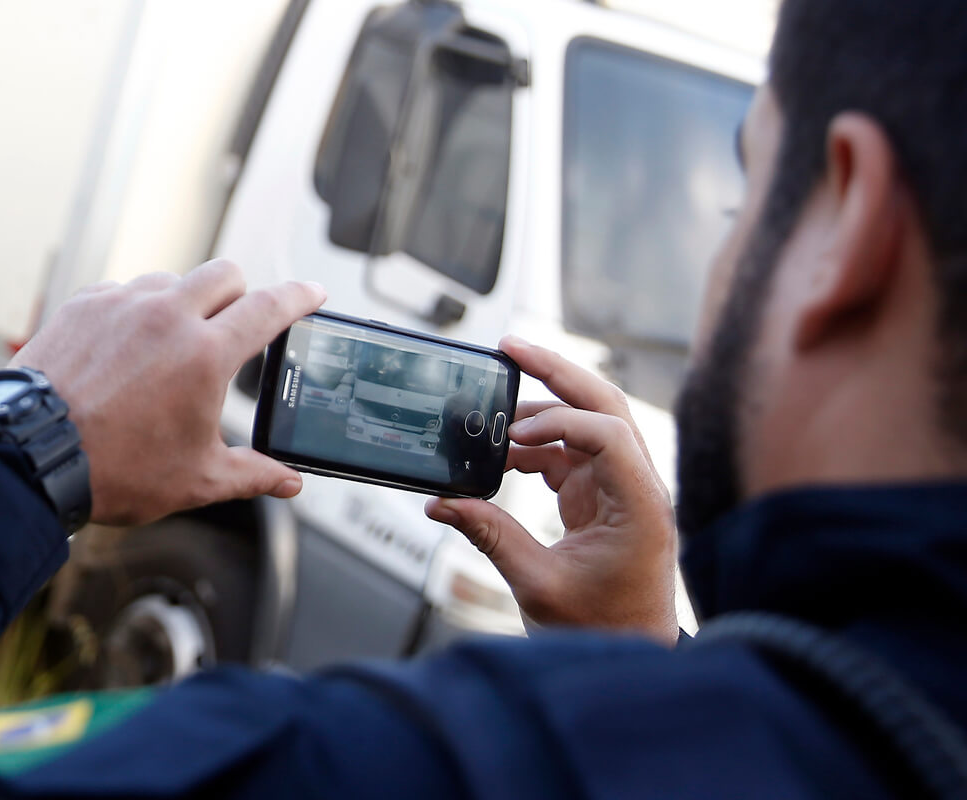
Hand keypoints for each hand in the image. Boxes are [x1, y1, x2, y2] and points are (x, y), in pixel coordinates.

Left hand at [9, 260, 325, 525]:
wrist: (29, 458)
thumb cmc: (114, 471)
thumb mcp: (196, 480)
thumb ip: (252, 474)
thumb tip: (288, 482)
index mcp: (206, 355)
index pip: (270, 307)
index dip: (300, 297)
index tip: (313, 294)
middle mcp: (167, 316)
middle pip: (226, 274)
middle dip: (241, 294)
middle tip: (237, 327)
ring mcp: (122, 304)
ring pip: (173, 281)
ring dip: (185, 303)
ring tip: (174, 346)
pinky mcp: (84, 305)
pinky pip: (125, 292)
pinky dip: (137, 311)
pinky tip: (129, 348)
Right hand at [425, 337, 678, 644]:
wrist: (631, 654)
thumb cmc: (603, 629)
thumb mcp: (538, 584)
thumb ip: (490, 535)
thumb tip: (442, 503)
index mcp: (639, 504)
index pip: (608, 433)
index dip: (559, 421)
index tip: (513, 435)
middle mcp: (637, 485)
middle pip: (603, 404)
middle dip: (556, 372)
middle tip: (511, 348)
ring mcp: (620, 486)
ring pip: (586, 421)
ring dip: (541, 410)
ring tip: (491, 408)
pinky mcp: (602, 495)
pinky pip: (569, 451)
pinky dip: (535, 446)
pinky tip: (501, 451)